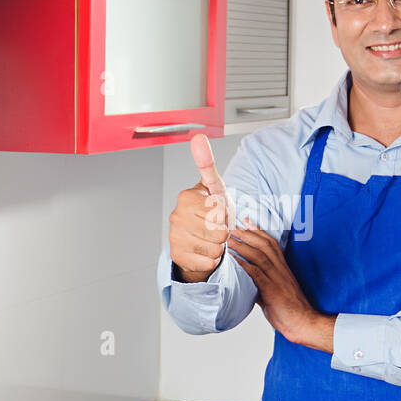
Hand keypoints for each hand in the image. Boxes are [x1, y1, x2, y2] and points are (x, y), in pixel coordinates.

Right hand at [168, 134, 231, 282]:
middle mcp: (176, 216)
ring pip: (214, 249)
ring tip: (211, 239)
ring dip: (219, 247)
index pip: (220, 211)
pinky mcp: (177, 256)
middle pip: (218, 231)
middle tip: (216, 228)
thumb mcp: (214, 187)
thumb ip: (208, 164)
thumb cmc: (210, 212)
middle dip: (224, 232)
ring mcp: (174, 237)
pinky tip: (205, 252)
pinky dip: (212, 260)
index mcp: (186, 197)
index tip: (218, 212)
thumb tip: (198, 137)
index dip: (226, 214)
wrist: (201, 240)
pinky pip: (208, 263)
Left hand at [228, 224, 334, 350]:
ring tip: (229, 240)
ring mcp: (277, 279)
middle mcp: (281, 270)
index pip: (272, 244)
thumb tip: (247, 283)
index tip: (247, 222)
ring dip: (243, 246)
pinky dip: (244, 264)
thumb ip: (261, 286)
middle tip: (234, 226)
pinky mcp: (272, 290)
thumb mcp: (274, 295)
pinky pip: (257, 273)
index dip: (259, 231)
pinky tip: (234, 259)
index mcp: (283, 269)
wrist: (303, 323)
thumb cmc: (290, 311)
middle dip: (248, 234)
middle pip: (265, 245)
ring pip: (260, 256)